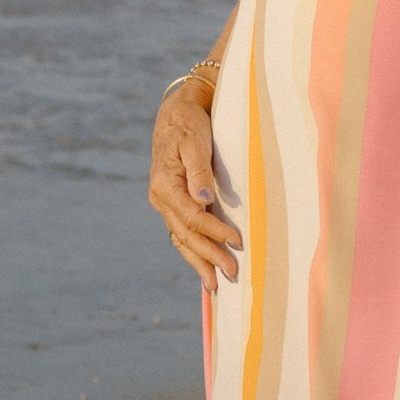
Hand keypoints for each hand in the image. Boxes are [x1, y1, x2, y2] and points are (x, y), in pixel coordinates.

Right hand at [149, 83, 241, 292]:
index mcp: (164, 184)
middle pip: (186, 234)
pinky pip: (181, 234)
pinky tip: (203, 267)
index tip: (237, 242)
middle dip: (209, 256)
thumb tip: (204, 197)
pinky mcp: (173, 204)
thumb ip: (199, 169)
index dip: (215, 231)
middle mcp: (161, 198)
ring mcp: (165, 204)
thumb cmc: (189, 124)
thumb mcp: (195, 140)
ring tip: (215, 286)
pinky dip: (192, 252)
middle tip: (233, 274)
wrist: (177, 113)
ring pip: (181, 239)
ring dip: (199, 262)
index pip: (192, 216)